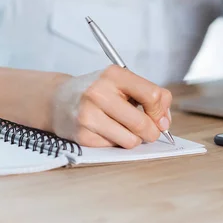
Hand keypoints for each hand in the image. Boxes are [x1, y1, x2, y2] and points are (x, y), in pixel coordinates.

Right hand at [51, 65, 172, 147]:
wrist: (58, 100)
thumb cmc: (98, 92)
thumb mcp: (122, 83)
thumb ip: (150, 97)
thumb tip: (164, 123)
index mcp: (114, 75)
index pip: (153, 96)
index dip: (161, 112)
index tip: (160, 119)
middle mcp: (98, 93)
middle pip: (142, 123)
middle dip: (151, 132)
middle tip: (148, 130)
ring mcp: (88, 115)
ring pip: (131, 140)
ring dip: (134, 138)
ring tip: (123, 128)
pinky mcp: (82, 136)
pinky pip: (115, 147)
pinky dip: (116, 142)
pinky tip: (106, 131)